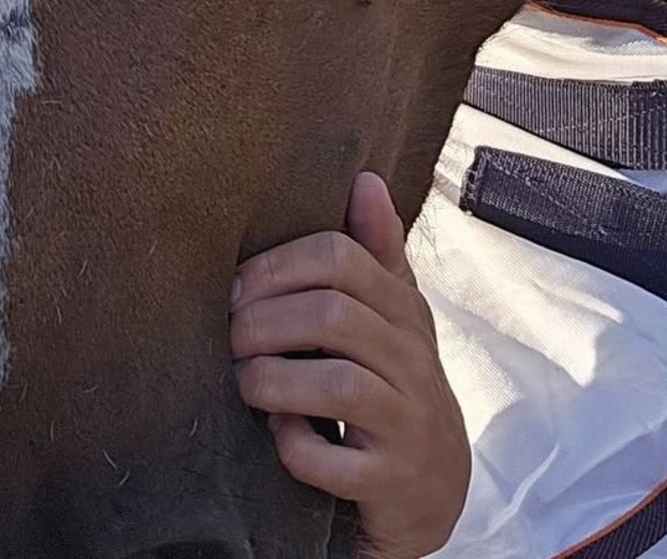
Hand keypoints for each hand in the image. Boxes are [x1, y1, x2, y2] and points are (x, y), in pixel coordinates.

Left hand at [231, 172, 468, 558]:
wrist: (435, 488)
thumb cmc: (396, 384)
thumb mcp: (394, 315)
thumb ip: (376, 249)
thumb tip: (365, 179)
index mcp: (404, 309)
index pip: (340, 258)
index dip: (276, 266)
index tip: (236, 289)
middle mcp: (413, 360)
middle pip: (332, 315)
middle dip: (265, 323)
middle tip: (231, 338)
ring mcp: (407, 423)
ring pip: (338, 385)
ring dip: (272, 381)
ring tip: (246, 382)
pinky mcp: (393, 481)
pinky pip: (336, 460)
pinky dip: (296, 446)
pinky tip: (280, 436)